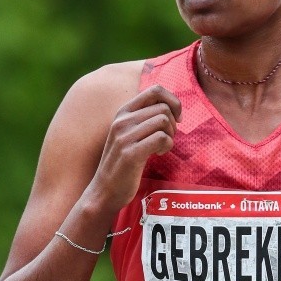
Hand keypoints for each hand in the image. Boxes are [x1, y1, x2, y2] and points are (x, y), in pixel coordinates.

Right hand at [88, 84, 181, 212]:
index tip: (177, 117)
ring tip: (162, 147)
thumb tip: (173, 107)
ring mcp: (125, 136)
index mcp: (122, 112)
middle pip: (163, 108)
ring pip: (163, 121)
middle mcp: (122, 121)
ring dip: (170, 135)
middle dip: (173, 123)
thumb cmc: (122, 162)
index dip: (173, 101)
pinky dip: (167, 146)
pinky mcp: (131, 153)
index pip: (155, 90)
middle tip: (167, 139)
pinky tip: (158, 154)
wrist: (104, 190)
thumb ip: (144, 118)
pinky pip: (162, 138)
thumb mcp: (129, 134)